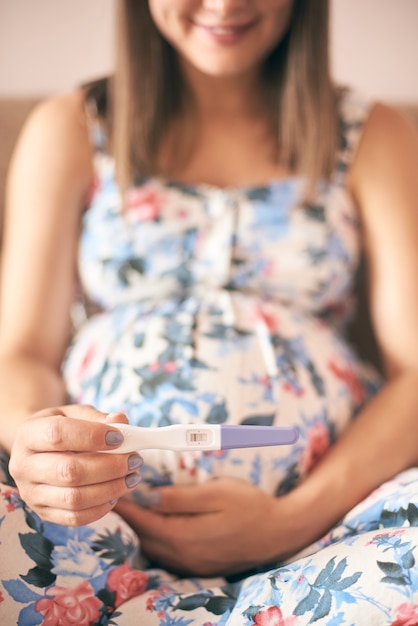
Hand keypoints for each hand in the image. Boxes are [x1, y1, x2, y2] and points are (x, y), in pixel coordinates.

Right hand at [9, 405, 142, 525]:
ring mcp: (31, 494)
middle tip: (134, 459)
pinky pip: (75, 517)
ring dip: (111, 488)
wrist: (38, 450)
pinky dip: (101, 508)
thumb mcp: (75, 414)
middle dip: (109, 466)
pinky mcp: (43, 513)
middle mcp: (24, 466)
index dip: (92, 436)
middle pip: (68, 471)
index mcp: (28, 434)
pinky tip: (116, 493)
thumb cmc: (62, 428)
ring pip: (74, 498)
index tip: (120, 437)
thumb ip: (98, 417)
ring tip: (132, 477)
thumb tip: (121, 421)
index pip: (57, 435)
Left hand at [115, 477, 298, 576]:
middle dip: (129, 518)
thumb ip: (180, 497)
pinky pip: (167, 554)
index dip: (126, 507)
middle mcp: (184, 556)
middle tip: (116, 496)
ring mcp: (192, 564)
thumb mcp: (217, 492)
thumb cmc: (250, 505)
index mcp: (186, 536)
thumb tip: (148, 496)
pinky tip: (156, 525)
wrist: (280, 532)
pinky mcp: (200, 566)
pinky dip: (155, 539)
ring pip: (154, 548)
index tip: (112, 493)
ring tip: (131, 509)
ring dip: (141, 529)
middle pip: (145, 537)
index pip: (144, 521)